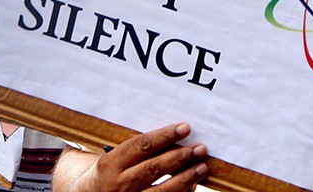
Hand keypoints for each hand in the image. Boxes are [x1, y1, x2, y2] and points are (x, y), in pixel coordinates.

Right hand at [66, 123, 207, 191]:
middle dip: (180, 157)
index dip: (164, 136)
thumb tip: (174, 143)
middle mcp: (118, 184)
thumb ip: (140, 151)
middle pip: (153, 168)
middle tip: (200, 148)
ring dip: (185, 178)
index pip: (140, 146)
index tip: (185, 128)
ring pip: (161, 191)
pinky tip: (192, 186)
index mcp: (110, 163)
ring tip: (202, 167)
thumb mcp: (115, 158)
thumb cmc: (110, 173)